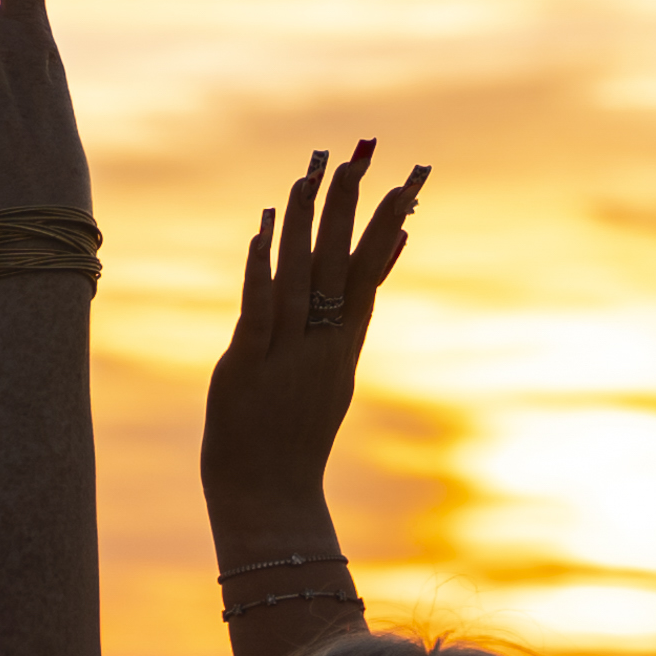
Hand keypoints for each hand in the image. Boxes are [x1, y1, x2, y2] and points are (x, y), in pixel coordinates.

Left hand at [203, 141, 425, 518]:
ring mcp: (288, 354)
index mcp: (345, 344)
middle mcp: (324, 344)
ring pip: (301, 276)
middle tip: (362, 158)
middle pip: (342, 264)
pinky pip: (258, 308)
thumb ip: (349, 325)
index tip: (407, 182)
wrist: (271, 496)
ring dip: (306, 223)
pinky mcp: (248, 366)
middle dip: (352, 208)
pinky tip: (263, 233)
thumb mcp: (333, 376)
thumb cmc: (295, 435)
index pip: (371, 272)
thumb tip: (369, 281)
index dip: (388, 225)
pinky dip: (261, 269)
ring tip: (313, 175)